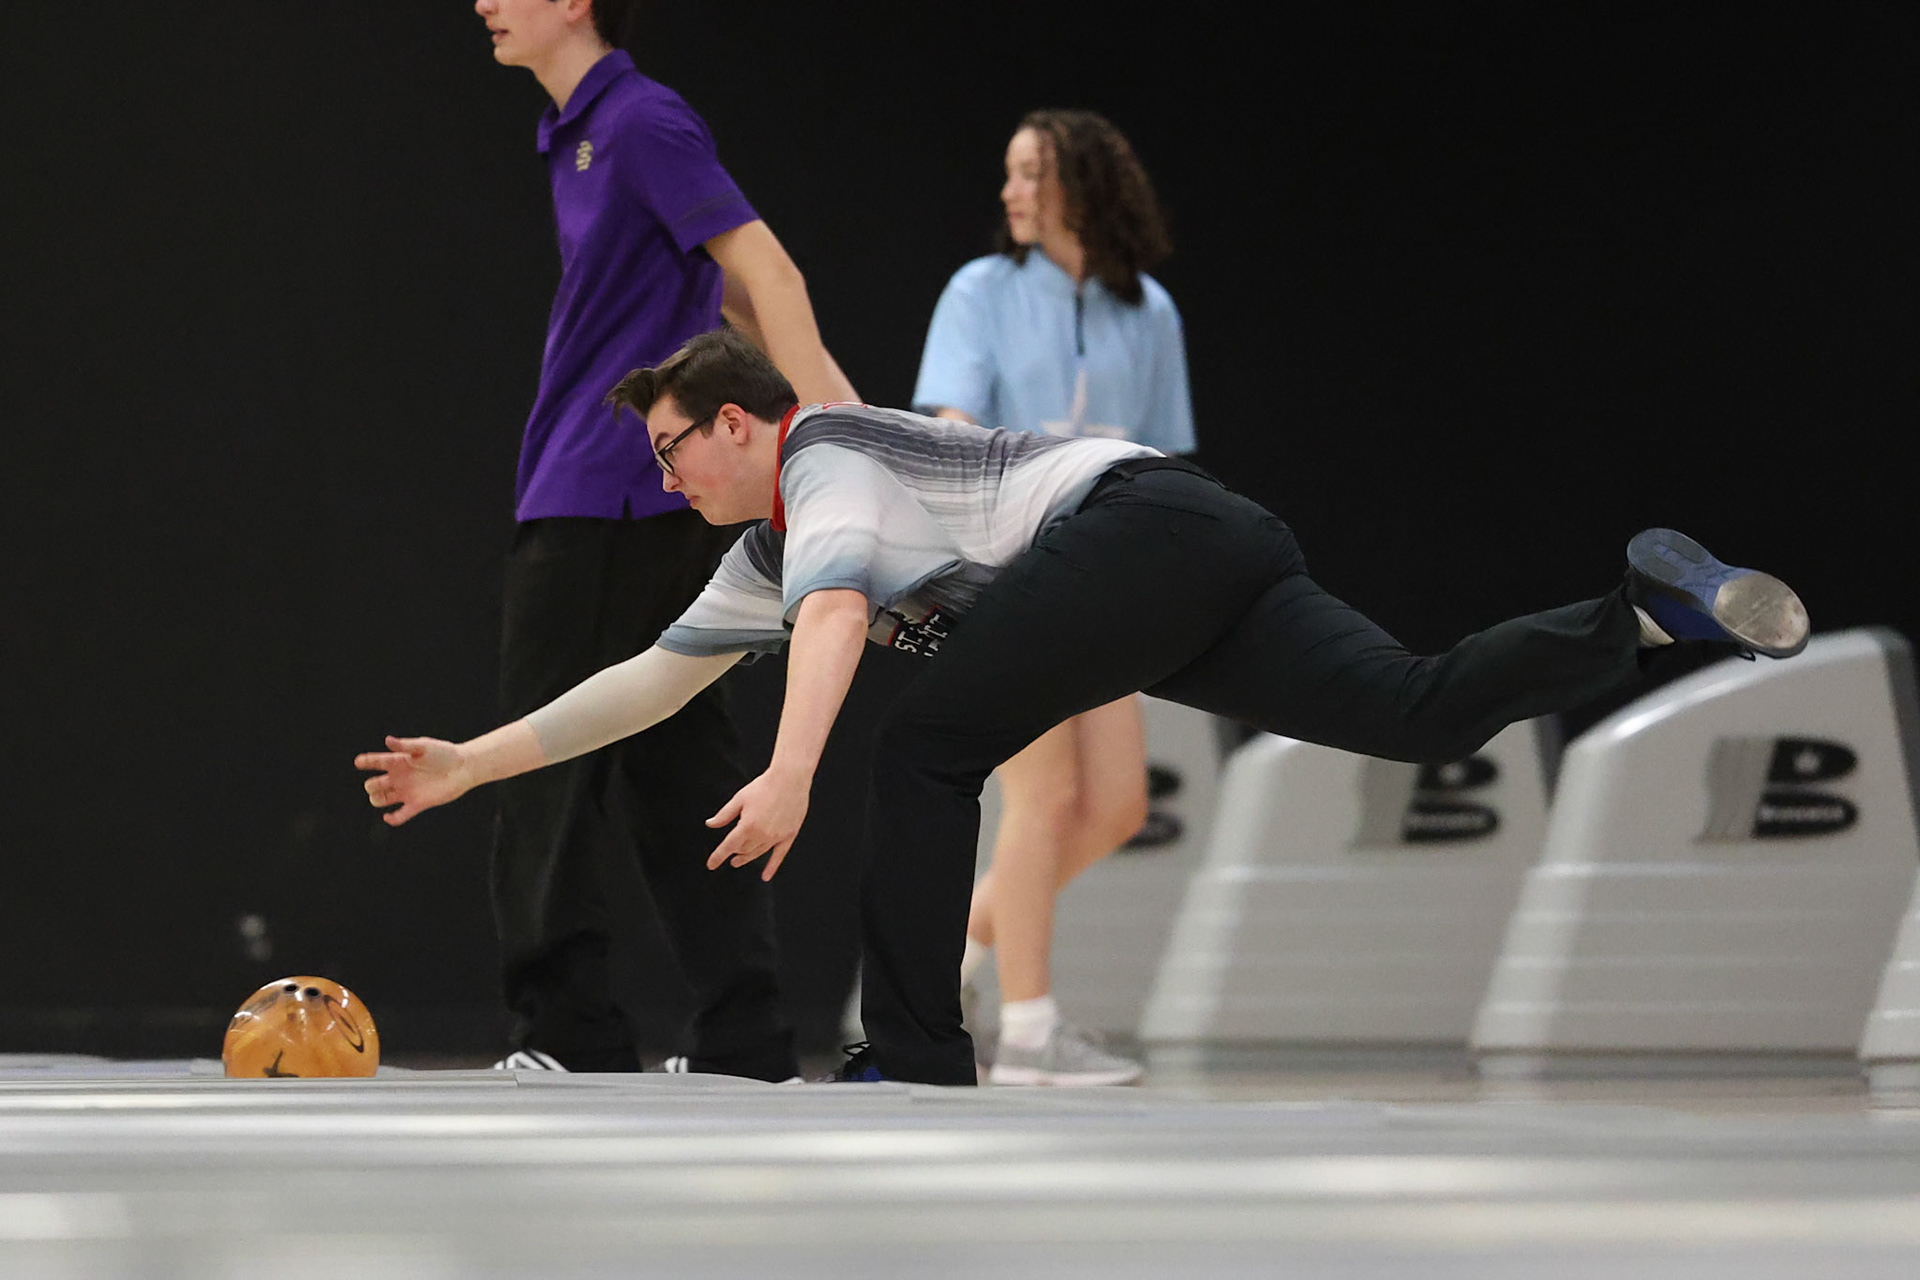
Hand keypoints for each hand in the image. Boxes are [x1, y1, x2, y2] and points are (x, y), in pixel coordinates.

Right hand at [355, 736, 471, 826]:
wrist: (462, 768)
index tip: (359, 762)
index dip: (365, 762)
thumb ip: (405, 746)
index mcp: (398, 761)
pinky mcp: (417, 804)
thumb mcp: (423, 747)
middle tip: (379, 783)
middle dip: (372, 786)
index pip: (376, 762)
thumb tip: (387, 740)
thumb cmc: (443, 753)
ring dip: (377, 800)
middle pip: (374, 785)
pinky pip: (400, 815)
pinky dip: (392, 819)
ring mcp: (406, 791)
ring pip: (381, 800)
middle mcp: (399, 777)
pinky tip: (388, 817)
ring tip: (381, 797)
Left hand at [705, 766, 810, 880]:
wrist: (790, 779)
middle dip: (734, 852)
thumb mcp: (739, 799)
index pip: (728, 846)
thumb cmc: (764, 786)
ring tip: (739, 860)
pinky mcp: (788, 835)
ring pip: (758, 853)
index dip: (717, 857)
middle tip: (730, 854)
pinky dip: (772, 867)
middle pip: (743, 850)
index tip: (711, 865)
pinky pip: (779, 855)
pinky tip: (766, 876)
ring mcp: (776, 836)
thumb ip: (724, 815)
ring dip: (747, 858)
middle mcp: (762, 834)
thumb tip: (710, 824)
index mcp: (747, 825)